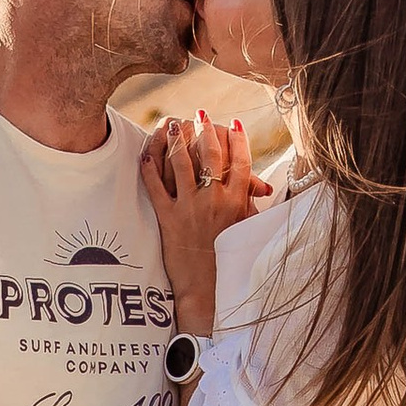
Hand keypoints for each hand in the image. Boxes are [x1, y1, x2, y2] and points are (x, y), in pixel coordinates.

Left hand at [141, 110, 267, 331]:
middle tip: (201, 114)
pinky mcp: (168, 219)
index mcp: (238, 203)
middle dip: (207, 129)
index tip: (234, 123)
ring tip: (175, 124)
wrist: (208, 291)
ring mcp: (190, 208)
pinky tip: (146, 152)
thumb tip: (259, 186)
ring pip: (183, 163)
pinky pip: (156, 186)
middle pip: (211, 154)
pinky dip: (150, 167)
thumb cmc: (230, 263)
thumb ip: (250, 205)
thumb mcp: (247, 231)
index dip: (237, 139)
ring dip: (178, 139)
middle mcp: (215, 201)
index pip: (240, 161)